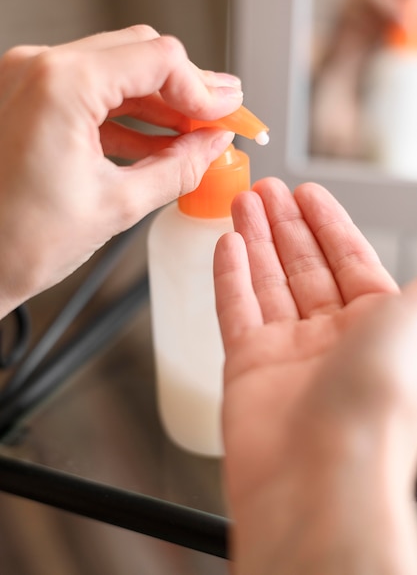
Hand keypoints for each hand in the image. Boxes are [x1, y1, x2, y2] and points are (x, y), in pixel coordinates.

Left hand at [0, 25, 240, 317]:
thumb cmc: (19, 243)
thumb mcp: (117, 205)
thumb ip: (179, 168)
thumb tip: (215, 146)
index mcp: (61, 85)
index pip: (158, 59)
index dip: (203, 88)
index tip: (228, 113)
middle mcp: (39, 69)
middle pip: (138, 55)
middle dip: (186, 89)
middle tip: (220, 117)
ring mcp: (28, 80)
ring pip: (116, 71)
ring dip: (159, 102)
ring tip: (195, 134)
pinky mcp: (27, 99)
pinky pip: (91, 93)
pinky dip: (128, 114)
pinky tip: (158, 140)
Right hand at [214, 178, 416, 573]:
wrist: (322, 477)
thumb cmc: (380, 402)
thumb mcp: (414, 318)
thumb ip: (415, 290)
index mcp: (380, 328)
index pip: (351, 260)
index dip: (329, 223)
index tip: (308, 191)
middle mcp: (335, 340)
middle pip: (306, 267)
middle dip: (287, 225)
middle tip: (267, 189)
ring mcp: (289, 353)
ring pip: (270, 282)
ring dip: (256, 240)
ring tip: (243, 201)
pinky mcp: (248, 367)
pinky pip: (237, 310)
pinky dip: (231, 276)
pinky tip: (226, 245)